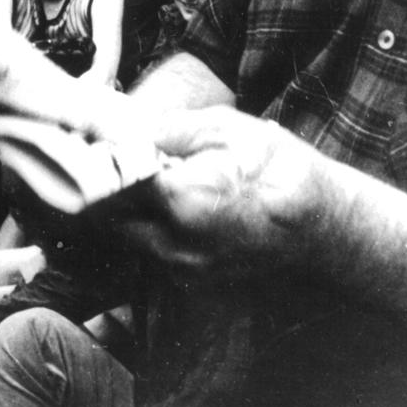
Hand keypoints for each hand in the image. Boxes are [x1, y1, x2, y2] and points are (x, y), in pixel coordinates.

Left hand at [95, 107, 326, 277]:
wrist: (326, 229)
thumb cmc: (281, 172)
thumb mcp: (226, 130)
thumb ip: (167, 130)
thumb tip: (126, 126)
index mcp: (179, 201)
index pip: (106, 186)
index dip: (87, 162)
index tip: (79, 143)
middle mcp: (173, 244)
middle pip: (105, 219)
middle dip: (95, 190)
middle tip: (94, 159)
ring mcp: (182, 269)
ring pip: (126, 239)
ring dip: (119, 211)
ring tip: (127, 177)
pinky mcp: (193, 281)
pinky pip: (151, 253)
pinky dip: (145, 229)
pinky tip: (159, 204)